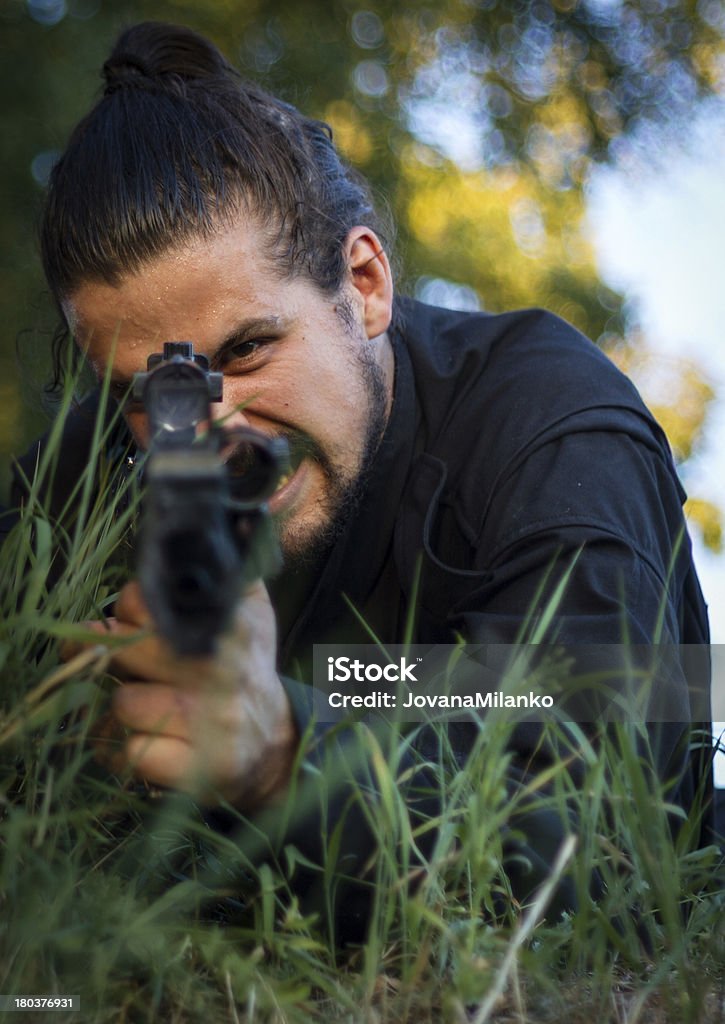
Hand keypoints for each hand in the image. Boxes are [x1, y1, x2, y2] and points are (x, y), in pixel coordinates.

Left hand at [61, 580, 297, 810]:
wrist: (273, 747)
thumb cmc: (249, 672)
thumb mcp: (254, 614)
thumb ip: (236, 569)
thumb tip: (236, 519)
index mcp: (230, 626)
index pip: (146, 601)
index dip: (129, 609)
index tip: (131, 618)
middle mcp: (220, 672)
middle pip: (126, 649)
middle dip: (110, 654)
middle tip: (113, 657)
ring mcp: (208, 724)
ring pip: (123, 704)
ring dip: (124, 706)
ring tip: (143, 703)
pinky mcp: (194, 770)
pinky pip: (129, 753)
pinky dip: (126, 750)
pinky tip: (148, 740)